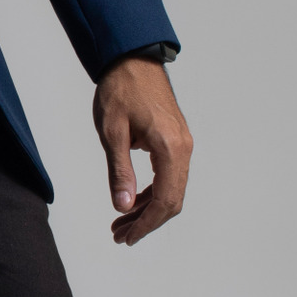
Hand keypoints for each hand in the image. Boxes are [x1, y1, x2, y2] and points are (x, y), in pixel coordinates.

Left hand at [94, 58, 192, 246]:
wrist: (131, 59)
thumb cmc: (121, 89)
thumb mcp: (112, 132)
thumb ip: (119, 172)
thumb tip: (122, 207)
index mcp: (170, 147)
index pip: (164, 200)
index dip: (146, 224)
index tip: (127, 237)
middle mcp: (183, 148)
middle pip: (172, 200)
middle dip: (146, 222)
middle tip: (120, 235)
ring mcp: (182, 144)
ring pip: (171, 190)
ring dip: (147, 209)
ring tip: (120, 223)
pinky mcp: (176, 141)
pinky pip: (168, 176)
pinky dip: (151, 192)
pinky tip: (131, 201)